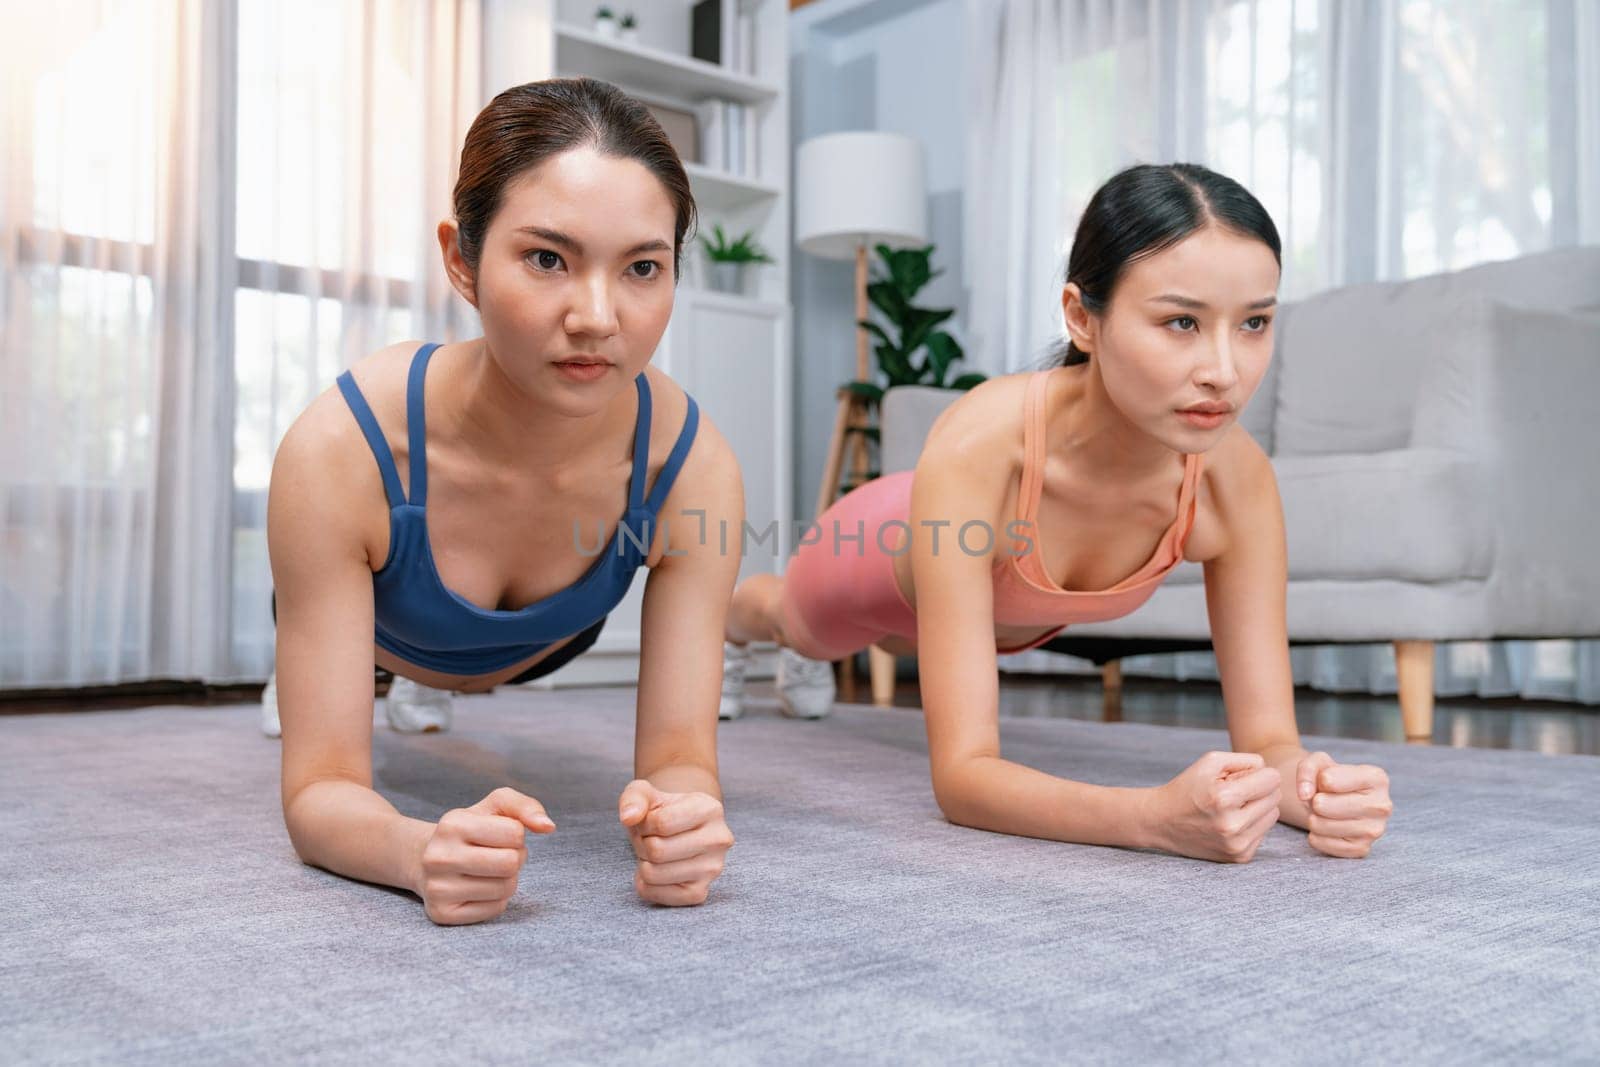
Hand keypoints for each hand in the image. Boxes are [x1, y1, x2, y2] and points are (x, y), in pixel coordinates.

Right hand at [415, 787, 553, 924]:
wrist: (424, 859)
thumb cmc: (470, 830)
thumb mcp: (494, 807)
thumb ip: (524, 806)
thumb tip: (548, 826)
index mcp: (452, 823)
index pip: (515, 833)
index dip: (516, 835)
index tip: (500, 835)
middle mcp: (439, 856)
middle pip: (511, 863)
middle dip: (515, 858)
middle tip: (499, 855)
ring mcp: (437, 888)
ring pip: (505, 888)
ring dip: (507, 879)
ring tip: (488, 870)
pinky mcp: (442, 913)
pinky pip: (495, 909)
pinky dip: (497, 899)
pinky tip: (478, 887)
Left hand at [618, 779, 733, 905]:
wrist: (679, 832)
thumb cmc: (662, 812)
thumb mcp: (646, 794)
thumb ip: (634, 798)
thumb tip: (628, 817)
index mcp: (710, 809)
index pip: (662, 823)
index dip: (644, 823)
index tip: (649, 821)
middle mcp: (718, 840)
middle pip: (657, 851)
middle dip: (642, 844)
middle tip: (649, 839)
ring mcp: (712, 869)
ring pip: (654, 874)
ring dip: (643, 863)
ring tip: (654, 854)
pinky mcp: (700, 892)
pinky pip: (658, 896)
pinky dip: (645, 885)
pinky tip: (654, 871)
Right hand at [1151, 751, 1281, 862]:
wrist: (1161, 822)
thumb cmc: (1187, 788)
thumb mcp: (1210, 762)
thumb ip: (1245, 760)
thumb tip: (1270, 772)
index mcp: (1224, 798)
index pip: (1272, 780)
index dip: (1261, 773)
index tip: (1243, 776)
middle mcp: (1232, 825)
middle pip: (1275, 798)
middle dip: (1260, 790)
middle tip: (1235, 791)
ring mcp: (1237, 845)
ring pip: (1273, 816)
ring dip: (1258, 808)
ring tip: (1233, 806)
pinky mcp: (1239, 857)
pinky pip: (1263, 833)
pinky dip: (1251, 825)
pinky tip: (1230, 822)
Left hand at [1295, 751, 1390, 857]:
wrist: (1337, 802)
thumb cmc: (1331, 779)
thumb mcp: (1318, 762)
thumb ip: (1307, 768)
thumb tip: (1305, 795)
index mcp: (1377, 778)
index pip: (1328, 780)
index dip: (1318, 780)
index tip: (1327, 781)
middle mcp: (1382, 806)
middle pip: (1322, 805)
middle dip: (1314, 801)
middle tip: (1323, 800)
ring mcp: (1375, 830)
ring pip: (1320, 825)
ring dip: (1313, 818)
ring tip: (1325, 813)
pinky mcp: (1362, 849)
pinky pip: (1322, 843)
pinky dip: (1316, 835)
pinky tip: (1326, 828)